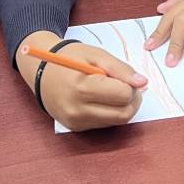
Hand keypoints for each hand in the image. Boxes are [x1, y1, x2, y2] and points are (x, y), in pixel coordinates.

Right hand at [16, 30, 146, 131]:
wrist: (41, 72)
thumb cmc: (69, 59)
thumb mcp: (96, 54)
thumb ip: (120, 69)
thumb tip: (142, 82)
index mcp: (82, 87)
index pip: (123, 95)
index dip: (131, 85)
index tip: (125, 77)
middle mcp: (78, 109)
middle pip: (124, 114)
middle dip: (132, 99)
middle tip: (127, 86)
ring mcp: (76, 122)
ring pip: (116, 121)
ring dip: (123, 107)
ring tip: (113, 90)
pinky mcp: (76, 128)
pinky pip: (104, 124)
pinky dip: (110, 112)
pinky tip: (102, 99)